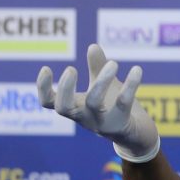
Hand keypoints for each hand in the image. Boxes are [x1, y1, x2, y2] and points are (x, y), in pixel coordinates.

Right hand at [37, 44, 159, 162]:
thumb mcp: (103, 86)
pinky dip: (130, 86)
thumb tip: (93, 46)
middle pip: (64, 108)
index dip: (43, 88)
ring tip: (113, 63)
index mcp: (75, 107)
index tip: (46, 68)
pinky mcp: (120, 123)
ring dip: (102, 81)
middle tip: (71, 69)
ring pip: (94, 103)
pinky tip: (137, 70)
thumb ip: (97, 67)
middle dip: (65, 88)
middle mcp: (83, 117)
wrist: (135, 134)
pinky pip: (123, 103)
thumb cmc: (113, 107)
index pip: (49, 103)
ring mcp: (100, 122)